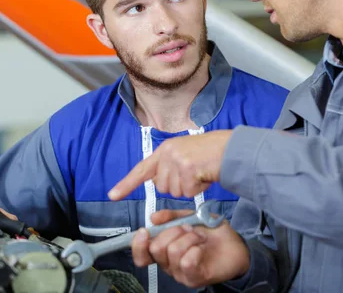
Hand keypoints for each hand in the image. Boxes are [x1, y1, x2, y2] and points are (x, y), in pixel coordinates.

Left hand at [109, 130, 231, 199]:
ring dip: (189, 187)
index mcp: (165, 149)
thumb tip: (159, 182)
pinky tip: (205, 176)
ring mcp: (177, 161)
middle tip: (193, 174)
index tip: (113, 195)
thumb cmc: (210, 154)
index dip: (127, 183)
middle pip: (162, 186)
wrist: (229, 148)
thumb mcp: (184, 154)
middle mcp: (168, 154)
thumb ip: (169, 165)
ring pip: (175, 191)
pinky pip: (187, 192)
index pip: (142, 168)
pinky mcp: (188, 169)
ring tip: (200, 173)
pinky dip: (197, 189)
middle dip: (178, 185)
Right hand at [131, 209, 249, 287]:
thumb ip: (171, 216)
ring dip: (189, 238)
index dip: (138, 244)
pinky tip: (202, 248)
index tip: (144, 230)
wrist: (236, 244)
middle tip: (189, 228)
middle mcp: (169, 264)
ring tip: (200, 237)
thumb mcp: (191, 217)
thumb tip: (153, 217)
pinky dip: (195, 249)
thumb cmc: (212, 233)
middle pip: (155, 249)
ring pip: (172, 252)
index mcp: (165, 250)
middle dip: (173, 231)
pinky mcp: (194, 279)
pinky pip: (186, 262)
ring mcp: (180, 273)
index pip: (142, 255)